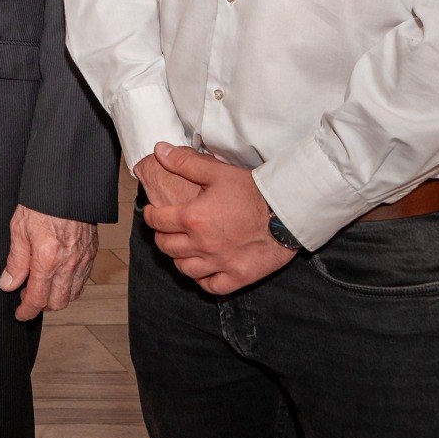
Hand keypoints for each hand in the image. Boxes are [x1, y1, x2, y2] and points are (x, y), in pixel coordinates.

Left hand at [0, 204, 97, 320]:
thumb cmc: (41, 203)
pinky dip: (70, 285)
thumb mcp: (19, 229)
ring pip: (72, 294)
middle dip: (41, 305)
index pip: (37, 299)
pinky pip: (82, 280)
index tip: (20, 314)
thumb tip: (8, 285)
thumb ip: (15, 261)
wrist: (66, 185)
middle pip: (57, 303)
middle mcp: (68, 264)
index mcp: (47, 259)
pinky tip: (58, 275)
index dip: (27, 310)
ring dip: (56, 297)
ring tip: (41, 285)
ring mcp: (83, 260)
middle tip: (27, 295)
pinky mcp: (91, 253)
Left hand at [141, 142, 295, 293]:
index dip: (150, 215)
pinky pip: (211, 286)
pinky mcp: (239, 277)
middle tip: (165, 230)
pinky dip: (203, 280)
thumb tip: (159, 150)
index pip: (157, 221)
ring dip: (179, 259)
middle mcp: (203, 244)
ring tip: (182, 249)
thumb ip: (184, 162)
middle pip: (167, 247)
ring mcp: (221, 263)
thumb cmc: (253, 191)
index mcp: (193, 218)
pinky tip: (204, 269)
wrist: (288, 211)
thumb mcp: (216, 172)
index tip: (152, 213)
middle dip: (161, 236)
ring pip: (185, 269)